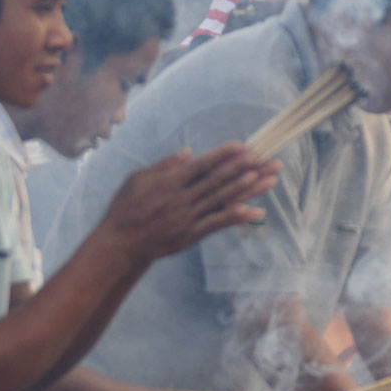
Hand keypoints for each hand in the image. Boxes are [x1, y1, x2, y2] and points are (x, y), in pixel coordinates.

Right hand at [99, 144, 277, 261]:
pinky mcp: (192, 234)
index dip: (224, 155)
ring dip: (247, 189)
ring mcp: (189, 217)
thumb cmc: (126, 208)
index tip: (243, 146)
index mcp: (170, 182)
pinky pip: (218, 224)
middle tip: (264, 158)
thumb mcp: (138, 179)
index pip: (203, 164)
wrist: (122, 243)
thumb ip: (164, 165)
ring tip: (268, 179)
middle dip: (243, 168)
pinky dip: (236, 217)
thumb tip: (188, 153)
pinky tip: (254, 211)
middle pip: (218, 180)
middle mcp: (182, 198)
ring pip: (223, 200)